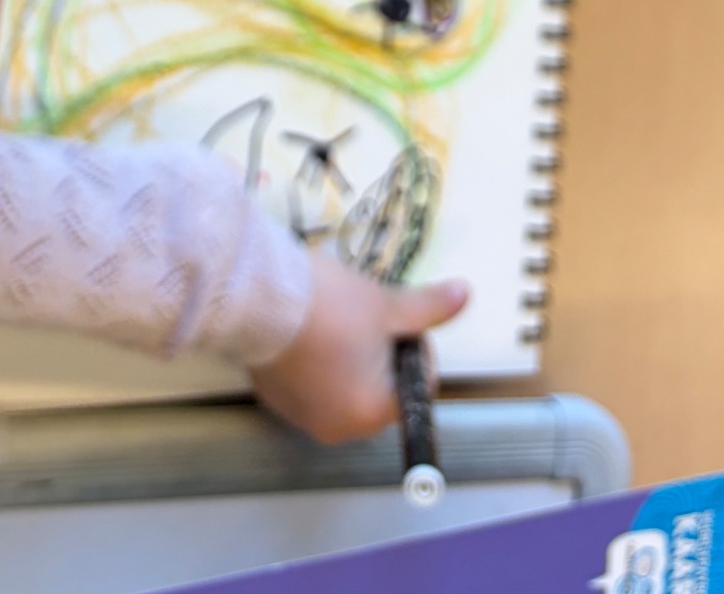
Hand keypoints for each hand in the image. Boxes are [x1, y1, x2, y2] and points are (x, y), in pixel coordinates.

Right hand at [249, 249, 469, 444]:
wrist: (258, 296)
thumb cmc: (329, 305)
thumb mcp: (386, 304)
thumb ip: (429, 309)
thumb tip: (465, 295)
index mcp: (372, 413)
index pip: (415, 386)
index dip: (412, 346)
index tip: (395, 318)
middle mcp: (338, 427)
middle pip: (381, 389)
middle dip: (380, 354)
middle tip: (365, 316)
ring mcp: (303, 417)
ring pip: (346, 387)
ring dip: (350, 359)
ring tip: (335, 320)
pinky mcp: (276, 401)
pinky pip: (313, 386)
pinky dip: (318, 364)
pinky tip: (309, 331)